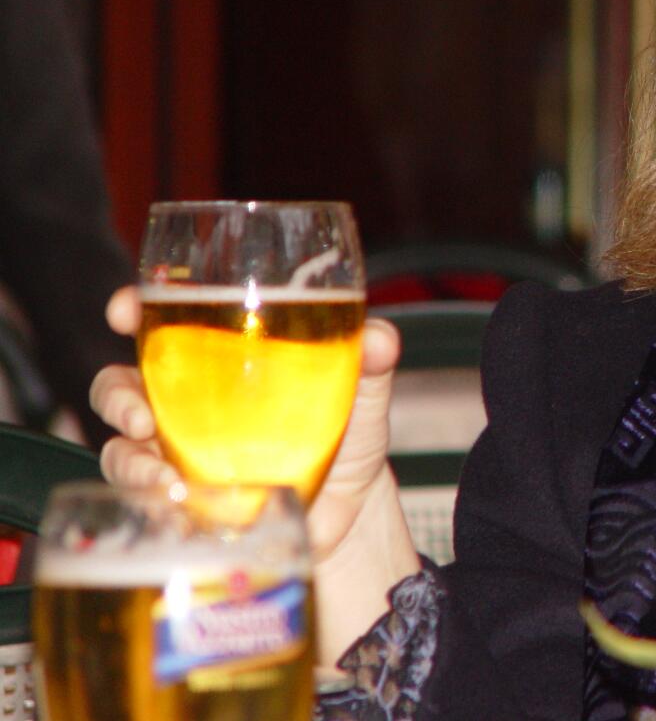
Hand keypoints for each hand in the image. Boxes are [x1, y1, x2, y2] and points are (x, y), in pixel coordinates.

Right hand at [90, 286, 403, 562]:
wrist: (352, 508)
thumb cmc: (348, 433)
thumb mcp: (363, 390)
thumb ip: (371, 359)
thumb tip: (379, 339)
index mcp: (222, 358)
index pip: (163, 323)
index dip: (135, 310)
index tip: (126, 311)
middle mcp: (189, 399)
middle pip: (121, 382)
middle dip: (115, 394)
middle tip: (140, 411)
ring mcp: (180, 449)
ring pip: (122, 442)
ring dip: (129, 455)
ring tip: (162, 470)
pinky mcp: (184, 495)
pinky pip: (144, 493)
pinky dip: (149, 497)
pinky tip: (176, 500)